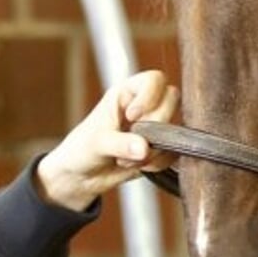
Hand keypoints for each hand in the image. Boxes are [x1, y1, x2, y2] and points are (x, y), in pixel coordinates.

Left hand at [34, 71, 179, 211]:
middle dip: (154, 125)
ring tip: (127, 159)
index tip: (132, 116)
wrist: (82, 177)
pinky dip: (157, 162)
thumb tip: (144, 148)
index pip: (154, 79)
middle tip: (133, 140)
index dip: (149, 96)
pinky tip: (138, 166)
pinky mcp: (159, 148)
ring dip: (153, 148)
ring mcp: (154, 128)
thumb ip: (120, 144)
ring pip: (175, 128)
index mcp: (126, 93)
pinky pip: (173, 153)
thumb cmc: (82, 150)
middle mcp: (144, 106)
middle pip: (171, 100)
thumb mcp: (96, 143)